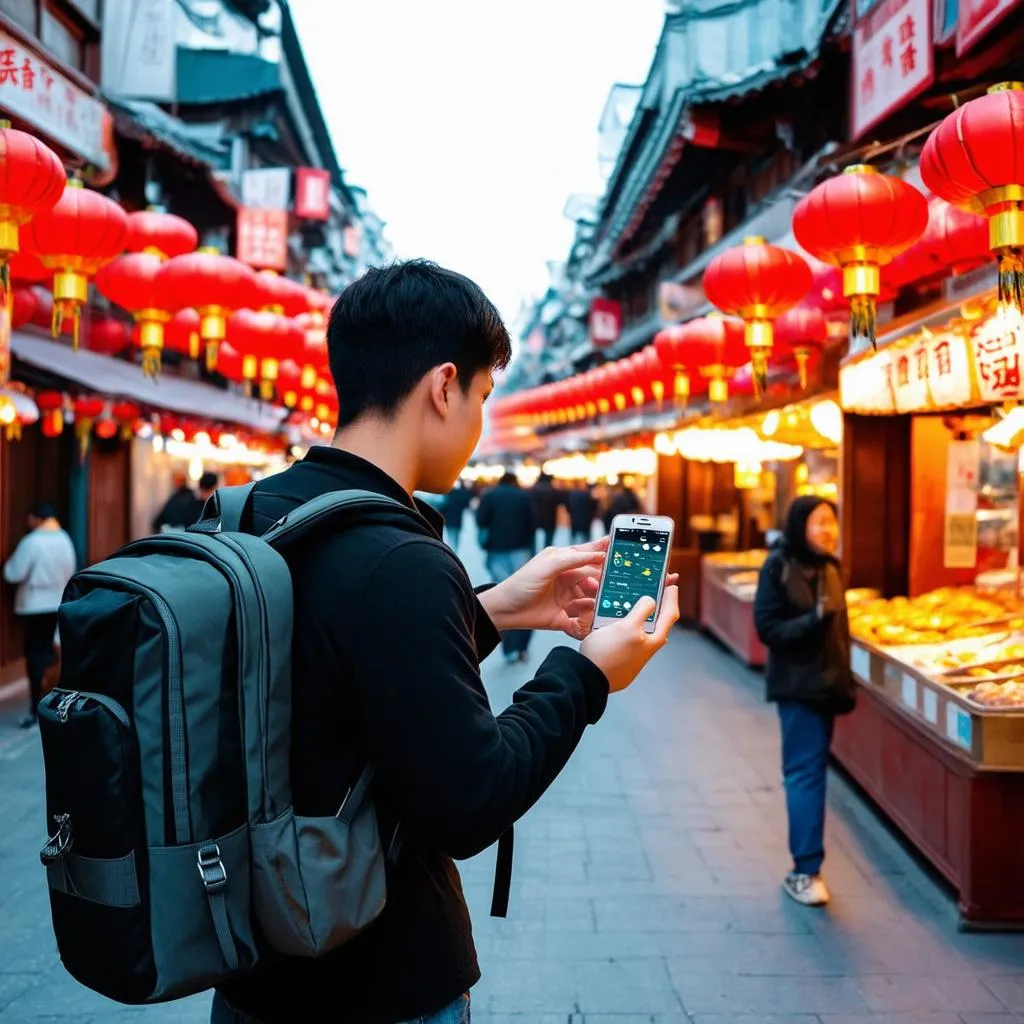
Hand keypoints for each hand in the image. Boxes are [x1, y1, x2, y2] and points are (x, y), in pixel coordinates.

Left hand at [478, 538, 607, 639]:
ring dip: (597, 603)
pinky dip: (587, 621)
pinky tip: (590, 622)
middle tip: (617, 585)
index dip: (606, 550)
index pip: (590, 553)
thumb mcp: (548, 565)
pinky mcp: (565, 617)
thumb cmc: (521, 583)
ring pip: (592, 600)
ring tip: (601, 605)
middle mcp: (569, 579)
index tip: (625, 548)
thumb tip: (598, 555)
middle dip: (605, 582)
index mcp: (564, 561)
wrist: (504, 611)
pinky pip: (582, 620)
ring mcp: (568, 598)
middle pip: (595, 579)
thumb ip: (574, 559)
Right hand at [579, 586, 679, 692]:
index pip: (670, 614)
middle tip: (652, 590)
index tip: (672, 584)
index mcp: (654, 638)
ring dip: (639, 614)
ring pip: (641, 628)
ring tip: (633, 600)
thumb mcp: (628, 627)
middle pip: (657, 621)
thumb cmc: (608, 653)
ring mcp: (635, 653)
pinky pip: (628, 635)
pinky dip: (627, 623)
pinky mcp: (622, 656)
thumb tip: (651, 601)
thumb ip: (642, 611)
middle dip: (656, 605)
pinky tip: (617, 618)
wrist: (588, 678)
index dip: (671, 597)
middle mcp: (648, 647)